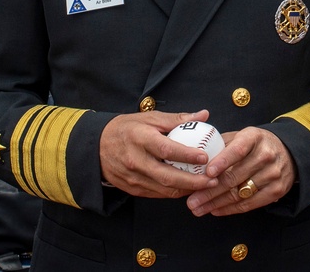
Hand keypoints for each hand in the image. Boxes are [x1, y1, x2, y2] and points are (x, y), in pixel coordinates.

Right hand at [100, 109, 220, 198]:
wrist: (97, 145)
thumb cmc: (128, 128)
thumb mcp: (150, 118)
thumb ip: (177, 118)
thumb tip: (203, 115)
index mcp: (140, 138)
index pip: (166, 148)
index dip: (186, 154)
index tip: (205, 156)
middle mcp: (135, 159)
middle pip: (167, 175)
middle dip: (192, 181)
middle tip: (212, 179)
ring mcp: (132, 177)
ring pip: (163, 189)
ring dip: (186, 190)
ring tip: (205, 185)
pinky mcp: (132, 188)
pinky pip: (157, 193)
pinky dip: (174, 192)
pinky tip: (187, 188)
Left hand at [186, 127, 295, 216]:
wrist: (288, 153)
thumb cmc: (255, 144)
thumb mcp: (242, 135)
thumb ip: (221, 143)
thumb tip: (194, 154)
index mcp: (254, 137)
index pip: (238, 150)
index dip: (222, 161)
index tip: (207, 172)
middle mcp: (266, 155)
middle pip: (235, 176)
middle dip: (210, 190)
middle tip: (191, 200)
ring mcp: (273, 174)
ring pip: (240, 193)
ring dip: (216, 203)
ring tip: (198, 208)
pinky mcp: (277, 191)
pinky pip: (250, 204)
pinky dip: (230, 209)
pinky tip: (215, 210)